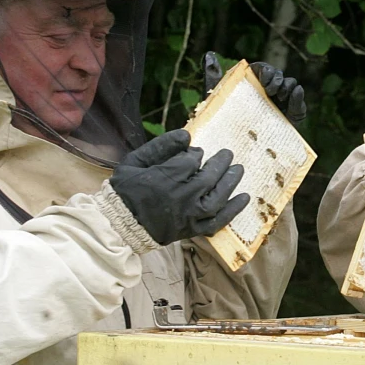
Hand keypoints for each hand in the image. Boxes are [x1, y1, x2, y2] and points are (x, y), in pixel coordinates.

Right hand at [109, 129, 249, 244]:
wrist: (121, 225)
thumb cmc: (126, 190)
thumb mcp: (136, 160)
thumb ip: (161, 146)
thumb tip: (187, 135)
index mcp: (166, 178)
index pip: (192, 161)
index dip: (196, 155)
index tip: (196, 154)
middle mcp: (181, 197)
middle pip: (209, 177)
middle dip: (220, 163)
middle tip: (228, 154)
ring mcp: (188, 216)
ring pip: (217, 198)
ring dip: (231, 182)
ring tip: (239, 170)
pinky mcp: (192, 230)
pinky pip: (217, 221)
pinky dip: (233, 210)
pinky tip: (244, 198)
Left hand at [203, 52, 306, 123]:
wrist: (236, 147)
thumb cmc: (225, 120)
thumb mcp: (218, 96)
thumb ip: (213, 76)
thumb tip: (208, 55)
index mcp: (254, 83)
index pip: (263, 70)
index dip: (266, 71)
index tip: (263, 80)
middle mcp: (269, 92)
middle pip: (278, 76)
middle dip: (277, 79)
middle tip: (270, 89)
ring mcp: (281, 103)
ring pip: (290, 86)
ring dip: (288, 86)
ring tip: (281, 95)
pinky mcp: (291, 116)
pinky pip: (299, 104)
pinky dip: (299, 97)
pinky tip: (295, 93)